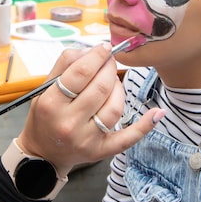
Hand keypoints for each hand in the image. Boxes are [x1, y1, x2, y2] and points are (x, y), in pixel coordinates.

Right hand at [18, 44, 161, 172]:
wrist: (43, 153)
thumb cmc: (45, 115)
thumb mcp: (45, 87)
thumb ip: (66, 64)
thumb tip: (93, 51)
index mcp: (51, 104)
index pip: (80, 73)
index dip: (97, 56)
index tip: (104, 49)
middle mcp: (69, 123)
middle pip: (100, 88)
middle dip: (109, 68)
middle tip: (109, 62)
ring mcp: (87, 140)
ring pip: (114, 107)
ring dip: (119, 87)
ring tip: (113, 81)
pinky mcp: (101, 151)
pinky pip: (128, 138)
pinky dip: (145, 125)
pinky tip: (157, 112)